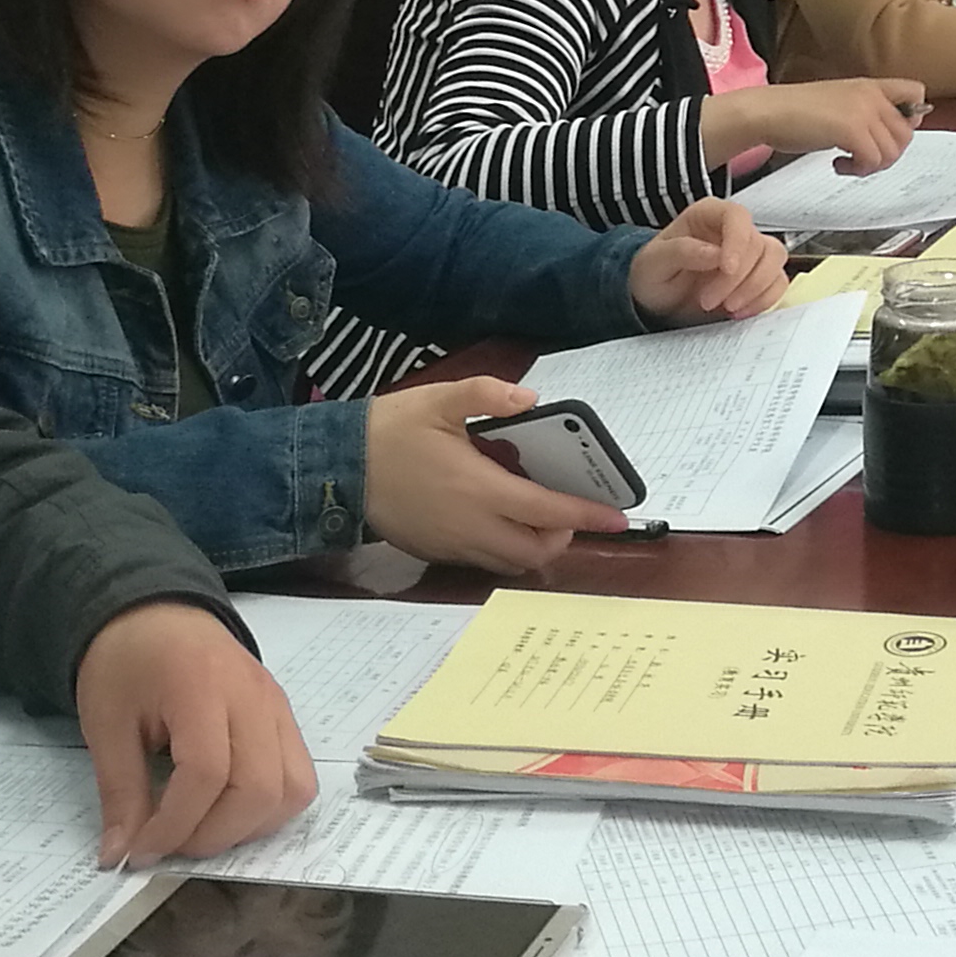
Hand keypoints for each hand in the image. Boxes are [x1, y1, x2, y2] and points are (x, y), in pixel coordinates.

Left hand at [72, 598, 316, 866]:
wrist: (158, 614)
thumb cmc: (126, 664)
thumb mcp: (105, 724)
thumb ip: (120, 791)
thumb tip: (122, 856)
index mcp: (200, 687)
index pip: (207, 772)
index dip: (176, 823)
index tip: (141, 851)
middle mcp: (254, 697)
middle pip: (260, 788)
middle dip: (214, 834)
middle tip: (171, 843)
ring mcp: (279, 707)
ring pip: (293, 790)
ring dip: (249, 826)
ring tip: (201, 828)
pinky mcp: (287, 719)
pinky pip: (299, 777)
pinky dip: (269, 808)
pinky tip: (228, 810)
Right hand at [361, 376, 632, 577]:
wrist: (336, 468)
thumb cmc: (389, 430)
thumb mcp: (438, 399)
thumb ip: (487, 394)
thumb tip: (530, 399)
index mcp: (479, 488)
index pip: (548, 511)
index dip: (587, 516)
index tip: (619, 518)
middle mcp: (471, 526)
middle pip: (536, 550)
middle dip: (562, 535)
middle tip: (565, 507)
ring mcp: (452, 545)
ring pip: (511, 562)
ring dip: (534, 545)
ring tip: (537, 514)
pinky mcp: (435, 553)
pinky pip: (484, 562)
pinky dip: (504, 549)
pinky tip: (498, 519)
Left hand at [629, 196, 784, 322]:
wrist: (658, 299)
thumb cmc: (653, 273)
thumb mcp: (654, 263)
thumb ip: (681, 251)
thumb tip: (715, 253)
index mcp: (708, 214)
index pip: (737, 216)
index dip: (737, 241)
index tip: (726, 269)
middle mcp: (733, 229)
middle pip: (758, 244)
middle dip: (737, 279)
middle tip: (707, 301)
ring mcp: (750, 253)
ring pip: (775, 260)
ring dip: (755, 289)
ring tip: (726, 309)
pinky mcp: (759, 276)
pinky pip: (778, 283)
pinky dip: (763, 300)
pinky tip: (739, 313)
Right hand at [712, 76, 921, 174]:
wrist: (767, 111)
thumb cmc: (795, 111)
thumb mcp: (839, 103)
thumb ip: (866, 112)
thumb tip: (891, 134)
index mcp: (869, 86)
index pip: (916, 93)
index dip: (910, 118)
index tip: (888, 134)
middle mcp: (871, 96)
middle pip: (907, 133)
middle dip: (888, 154)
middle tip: (864, 158)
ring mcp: (863, 112)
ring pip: (892, 151)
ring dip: (872, 165)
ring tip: (849, 162)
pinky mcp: (851, 131)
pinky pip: (873, 160)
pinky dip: (857, 170)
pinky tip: (838, 164)